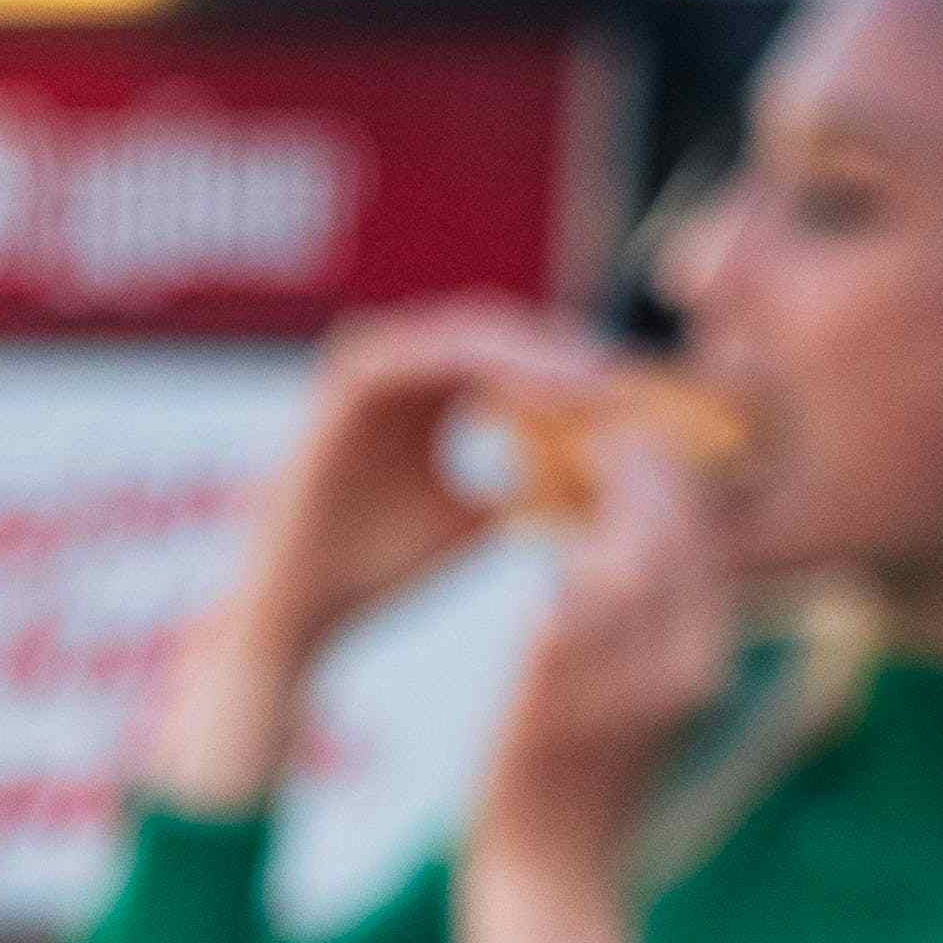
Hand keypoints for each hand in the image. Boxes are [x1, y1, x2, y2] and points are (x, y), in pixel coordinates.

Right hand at [152, 298, 612, 810]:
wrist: (301, 610)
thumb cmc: (379, 569)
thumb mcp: (474, 518)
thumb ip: (523, 483)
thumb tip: (605, 472)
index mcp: (428, 390)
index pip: (518, 357)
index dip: (580, 371)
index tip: (641, 397)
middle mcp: (400, 365)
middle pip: (505, 333)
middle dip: (571, 353)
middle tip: (632, 379)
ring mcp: (373, 365)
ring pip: (475, 332)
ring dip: (541, 353)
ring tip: (598, 385)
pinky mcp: (351, 381)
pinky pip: (432, 352)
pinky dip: (490, 365)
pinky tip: (542, 396)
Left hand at [452, 434, 737, 942]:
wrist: (551, 889)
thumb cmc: (586, 792)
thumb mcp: (643, 705)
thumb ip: (655, 632)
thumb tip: (637, 556)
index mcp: (709, 663)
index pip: (712, 536)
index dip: (675, 475)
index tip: (634, 435)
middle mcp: (686, 666)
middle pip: (679, 525)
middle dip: (636, 461)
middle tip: (589, 421)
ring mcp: (625, 680)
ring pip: (623, 545)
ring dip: (583, 491)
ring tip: (547, 456)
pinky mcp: (559, 692)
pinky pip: (563, 590)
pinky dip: (545, 544)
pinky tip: (515, 518)